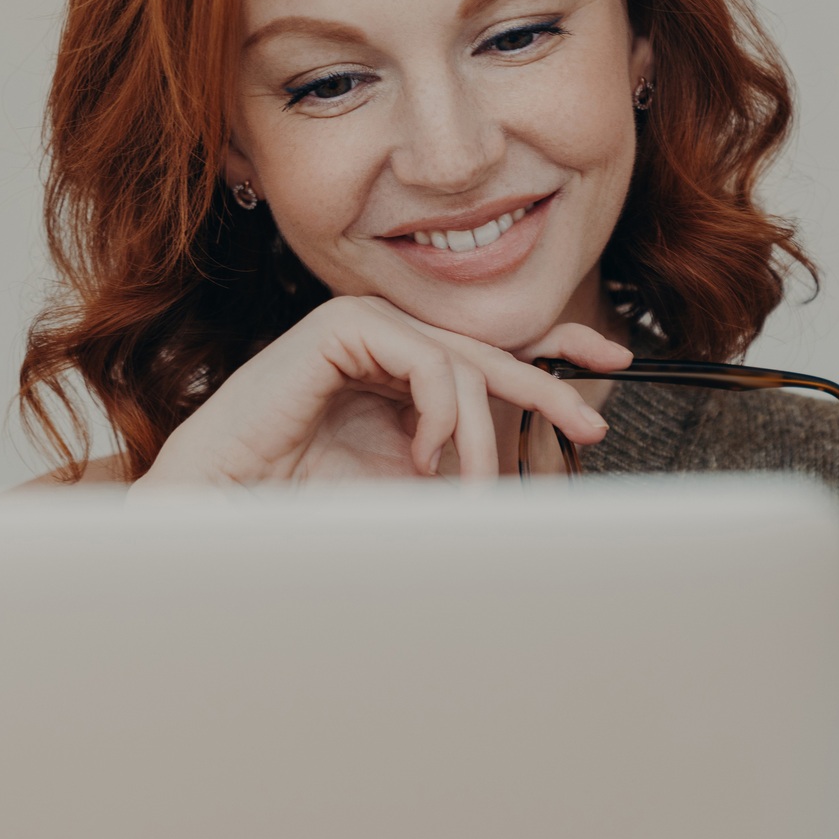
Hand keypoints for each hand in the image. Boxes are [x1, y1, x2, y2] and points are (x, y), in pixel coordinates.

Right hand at [132, 295, 633, 488]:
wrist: (229, 509)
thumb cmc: (307, 505)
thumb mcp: (412, 487)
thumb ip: (462, 465)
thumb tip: (535, 475)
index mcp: (396, 375)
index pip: (484, 354)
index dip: (550, 357)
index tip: (609, 369)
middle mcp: (383, 345)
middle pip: (488, 351)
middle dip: (546, 387)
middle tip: (589, 422)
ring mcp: (362, 330)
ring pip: (462, 363)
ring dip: (479, 433)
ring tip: (468, 488)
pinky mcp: (342, 328)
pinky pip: (426, 359)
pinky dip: (442, 411)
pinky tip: (425, 456)